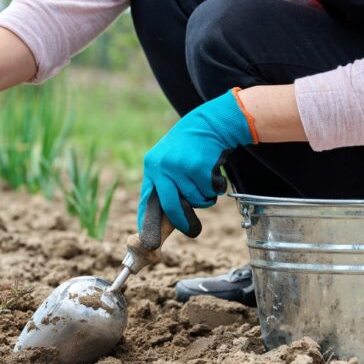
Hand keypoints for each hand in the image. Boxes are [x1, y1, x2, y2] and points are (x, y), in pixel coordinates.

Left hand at [138, 88, 256, 239]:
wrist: (210, 123)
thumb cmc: (190, 148)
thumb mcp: (170, 162)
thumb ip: (166, 187)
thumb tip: (164, 221)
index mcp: (152, 167)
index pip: (147, 200)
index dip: (148, 221)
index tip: (148, 240)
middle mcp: (162, 167)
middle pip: (171, 207)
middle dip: (182, 222)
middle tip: (192, 232)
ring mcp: (180, 167)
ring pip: (195, 200)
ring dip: (205, 197)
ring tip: (204, 178)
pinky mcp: (199, 167)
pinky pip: (210, 192)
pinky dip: (216, 188)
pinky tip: (213, 171)